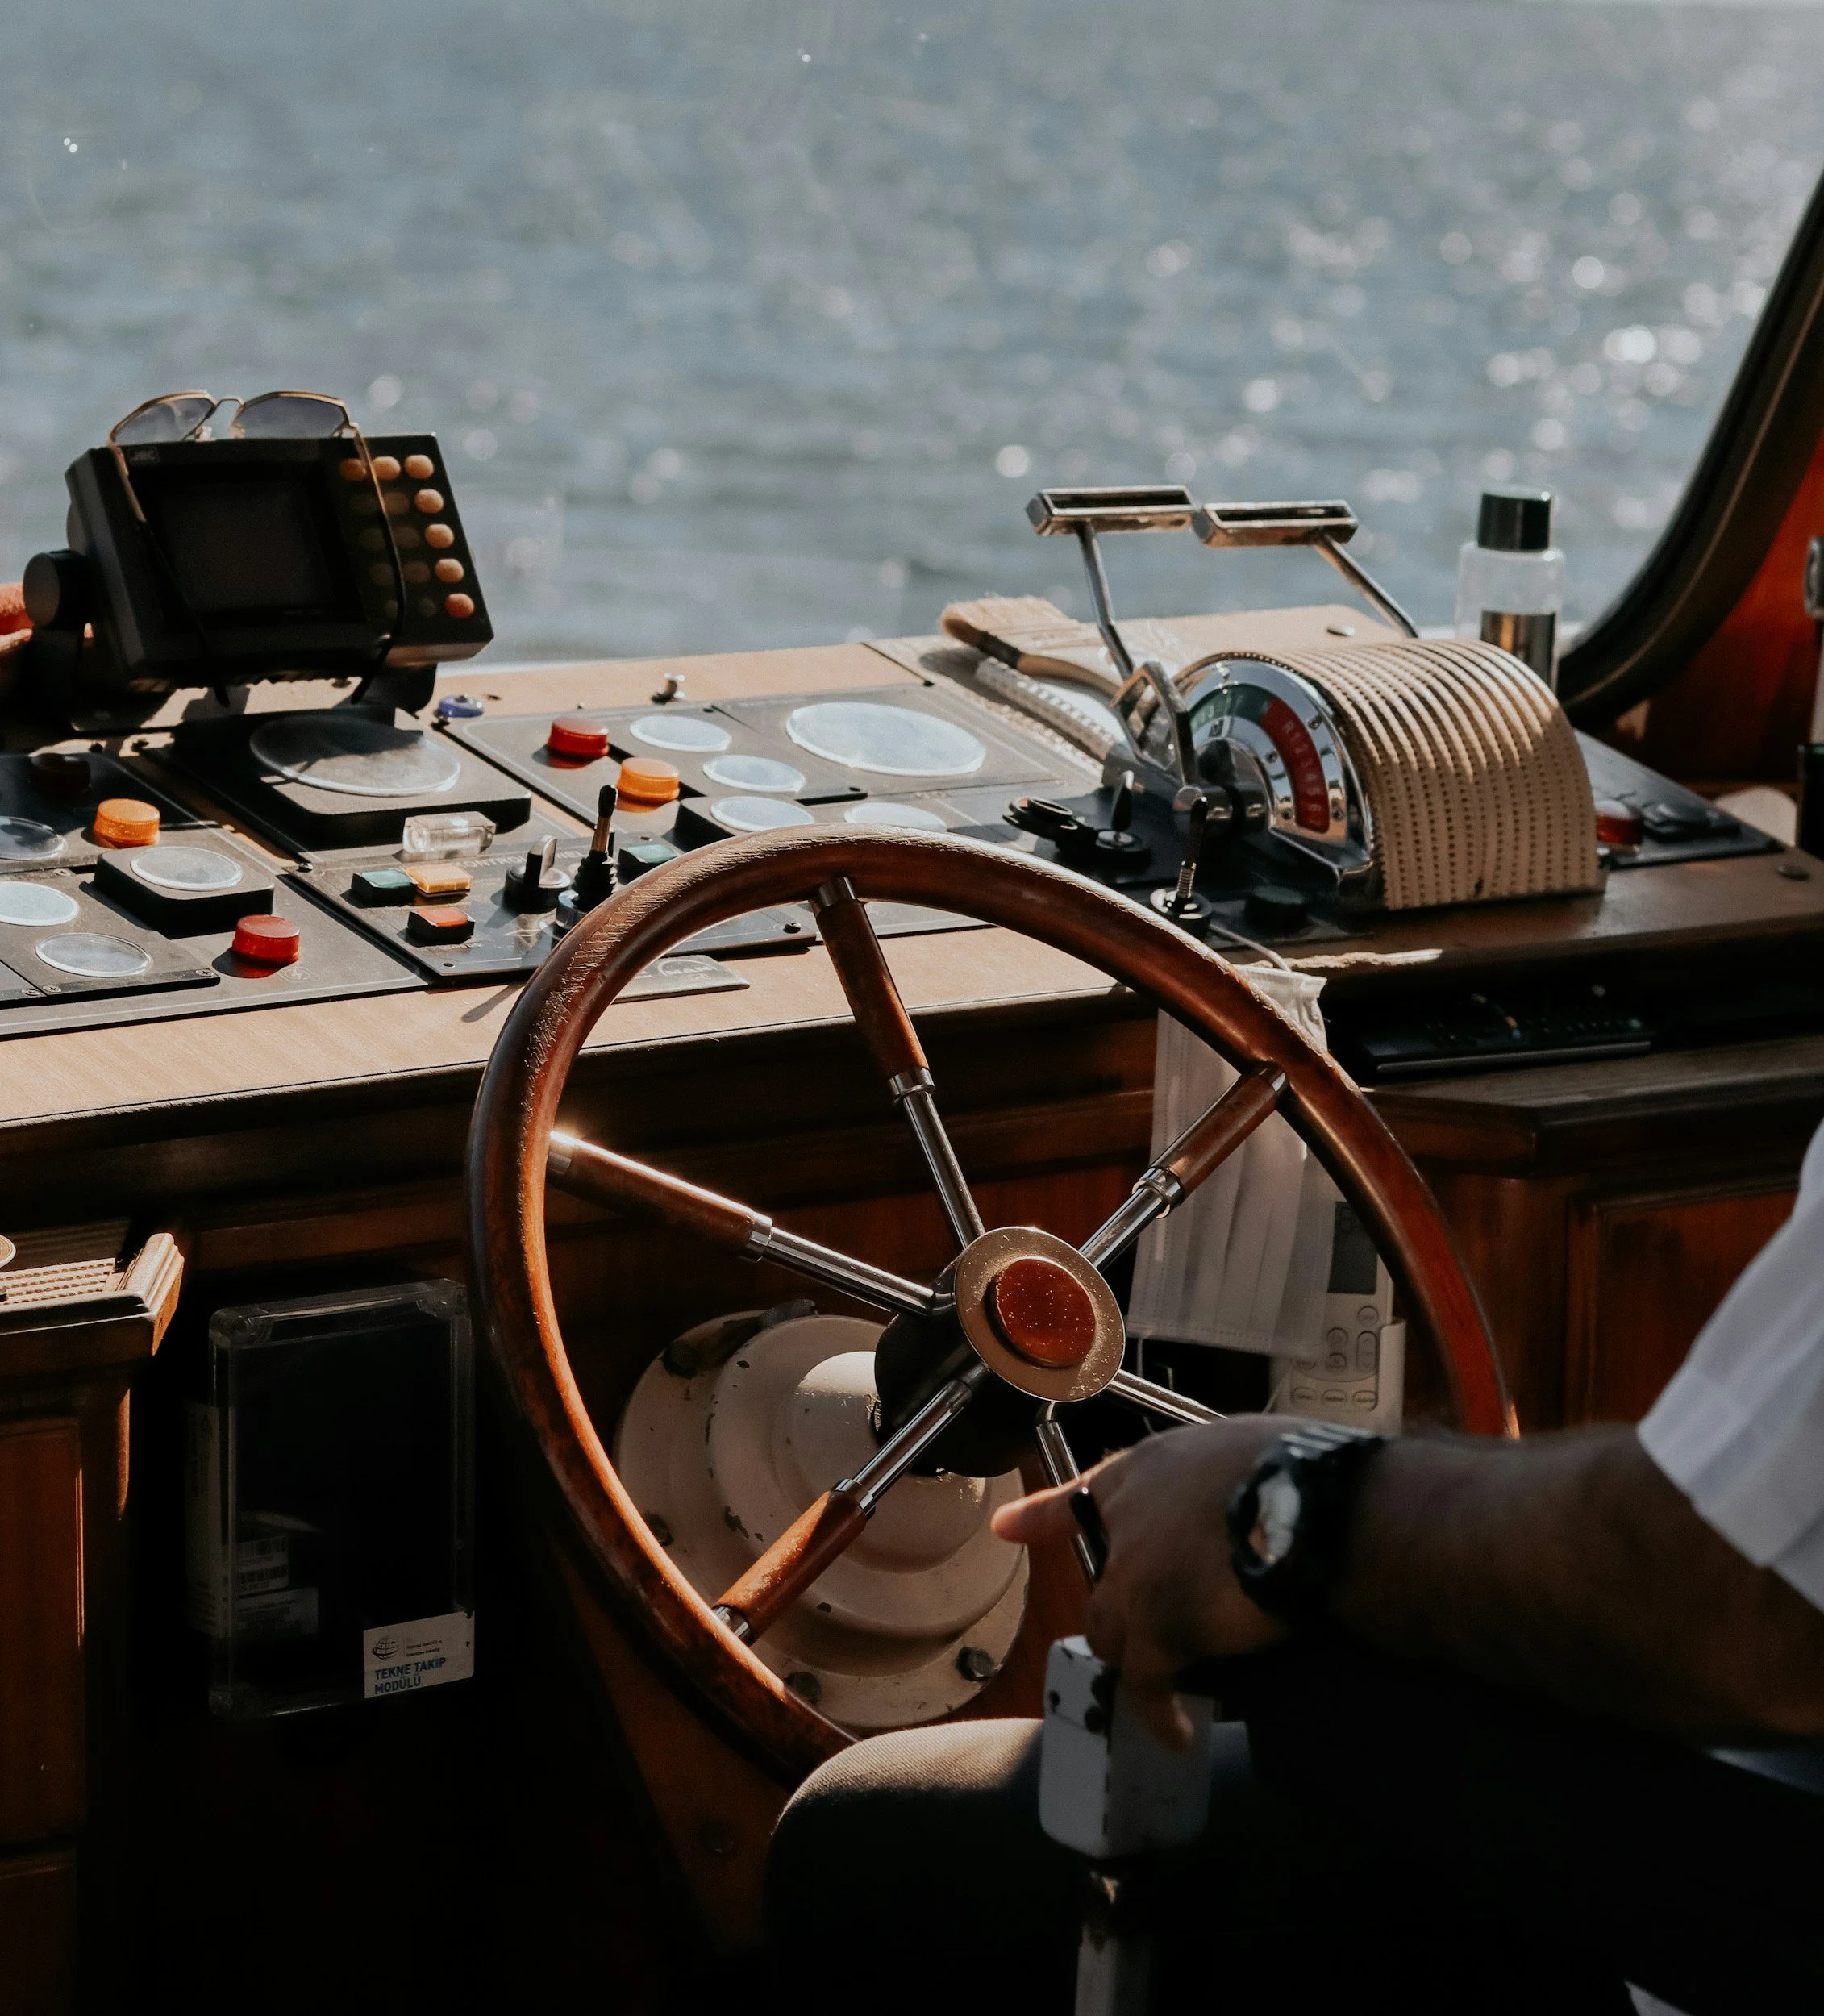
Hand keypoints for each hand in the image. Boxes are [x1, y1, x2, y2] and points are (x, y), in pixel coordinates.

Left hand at [992, 1416, 1292, 1745]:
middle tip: (1168, 1624)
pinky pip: (1144, 1684)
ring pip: (1113, 1633)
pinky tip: (1175, 1733)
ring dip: (1139, 1655)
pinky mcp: (1156, 1630)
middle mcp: (1127, 1520)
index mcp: (1148, 1470)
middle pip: (1103, 1583)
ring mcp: (1133, 1577)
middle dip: (1125, 1608)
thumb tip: (1244, 1500)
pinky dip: (1158, 1712)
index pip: (1083, 1494)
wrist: (1311, 1506)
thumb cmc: (1298, 1468)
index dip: (1043, 1516)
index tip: (1007, 1528)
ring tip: (1170, 1676)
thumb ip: (1220, 1480)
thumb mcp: (1246, 1451)